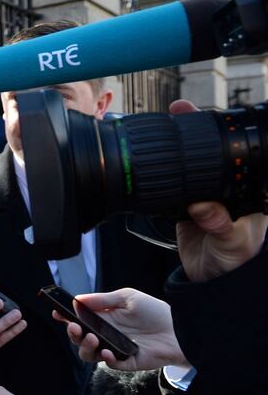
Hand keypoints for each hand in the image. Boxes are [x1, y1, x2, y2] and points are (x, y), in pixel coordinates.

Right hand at [53, 288, 188, 370]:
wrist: (179, 329)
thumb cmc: (154, 311)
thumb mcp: (127, 297)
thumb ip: (102, 299)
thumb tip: (77, 299)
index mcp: (102, 319)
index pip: (78, 320)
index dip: (65, 317)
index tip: (57, 313)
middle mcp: (105, 335)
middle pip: (79, 339)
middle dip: (72, 334)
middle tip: (75, 328)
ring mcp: (113, 349)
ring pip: (88, 354)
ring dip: (85, 347)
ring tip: (91, 338)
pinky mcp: (125, 362)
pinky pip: (109, 364)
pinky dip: (105, 359)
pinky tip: (107, 352)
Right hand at [169, 100, 267, 281]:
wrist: (213, 284)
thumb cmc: (235, 262)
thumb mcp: (234, 244)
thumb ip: (223, 226)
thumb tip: (206, 208)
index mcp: (244, 193)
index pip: (233, 156)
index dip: (218, 134)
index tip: (202, 118)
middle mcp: (224, 190)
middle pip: (207, 154)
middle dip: (192, 129)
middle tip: (178, 109)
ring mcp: (202, 197)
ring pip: (186, 166)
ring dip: (172, 147)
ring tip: (162, 122)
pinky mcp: (182, 208)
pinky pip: (169, 186)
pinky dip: (158, 173)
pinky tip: (150, 161)